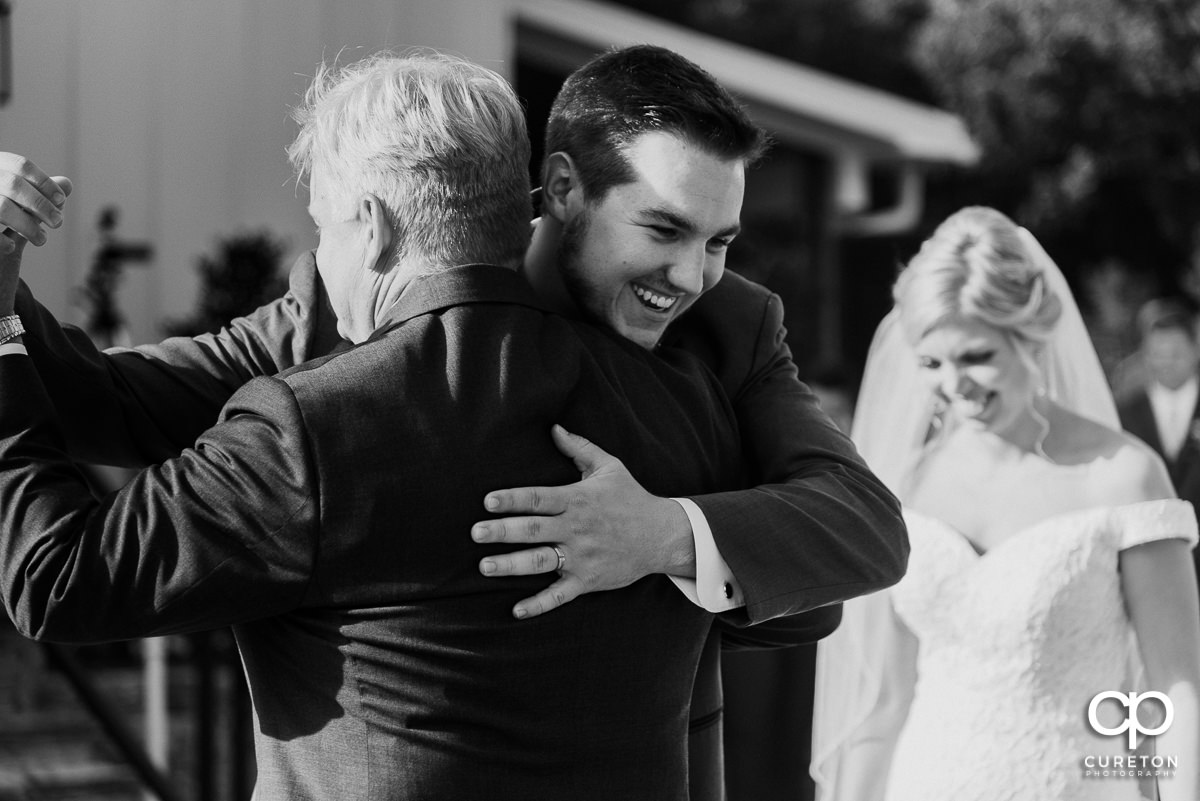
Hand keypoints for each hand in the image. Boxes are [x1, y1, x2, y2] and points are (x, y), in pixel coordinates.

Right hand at [0, 153, 70, 252]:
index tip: (61, 200)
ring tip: (41, 239)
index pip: (21, 166)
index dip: (44, 183)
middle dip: (40, 204)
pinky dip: (3, 240)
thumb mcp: (21, 206)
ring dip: (27, 226)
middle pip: (13, 184)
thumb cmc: (5, 219)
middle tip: (57, 222)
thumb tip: (67, 183)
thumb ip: (40, 195)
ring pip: (3, 207)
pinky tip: (12, 246)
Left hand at [472, 424, 694, 618]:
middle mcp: (577, 529)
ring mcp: (582, 557)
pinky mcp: (588, 580)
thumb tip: (554, 427)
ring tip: (485, 566)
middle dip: (502, 531)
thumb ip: (579, 448)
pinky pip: (560, 595)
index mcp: (578, 500)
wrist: (663, 535)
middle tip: (475, 532)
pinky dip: (538, 604)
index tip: (488, 501)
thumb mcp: (609, 467)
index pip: (539, 498)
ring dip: (512, 565)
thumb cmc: (631, 498)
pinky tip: (516, 610)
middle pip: (533, 530)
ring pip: (541, 561)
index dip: (512, 499)